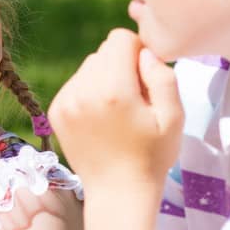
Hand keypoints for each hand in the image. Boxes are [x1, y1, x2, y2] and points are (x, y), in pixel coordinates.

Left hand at [49, 29, 182, 189]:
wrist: (118, 191)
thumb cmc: (152, 155)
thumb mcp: (174, 117)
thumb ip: (162, 77)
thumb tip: (144, 51)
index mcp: (113, 89)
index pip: (120, 39)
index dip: (138, 52)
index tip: (146, 77)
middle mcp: (82, 90)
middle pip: (103, 52)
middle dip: (122, 67)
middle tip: (134, 100)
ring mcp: (65, 100)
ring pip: (88, 67)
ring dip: (104, 79)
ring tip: (118, 111)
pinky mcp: (55, 110)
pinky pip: (75, 84)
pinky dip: (89, 93)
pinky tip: (101, 119)